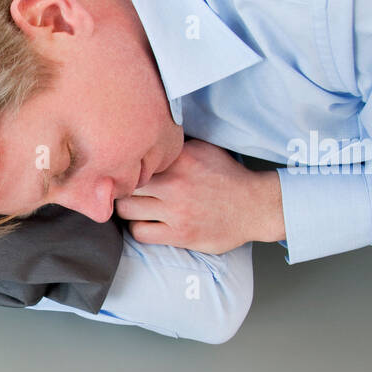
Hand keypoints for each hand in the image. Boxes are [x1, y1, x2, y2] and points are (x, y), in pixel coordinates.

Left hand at [116, 139, 285, 252]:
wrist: (255, 206)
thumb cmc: (226, 177)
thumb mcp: (203, 149)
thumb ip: (174, 146)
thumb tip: (144, 137)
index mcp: (180, 158)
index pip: (134, 158)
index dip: (121, 164)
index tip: (117, 168)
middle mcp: (176, 183)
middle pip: (124, 184)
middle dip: (120, 187)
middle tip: (121, 190)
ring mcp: (176, 210)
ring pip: (126, 210)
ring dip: (126, 209)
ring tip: (134, 207)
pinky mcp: (180, 234)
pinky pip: (140, 233)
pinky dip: (138, 229)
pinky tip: (145, 223)